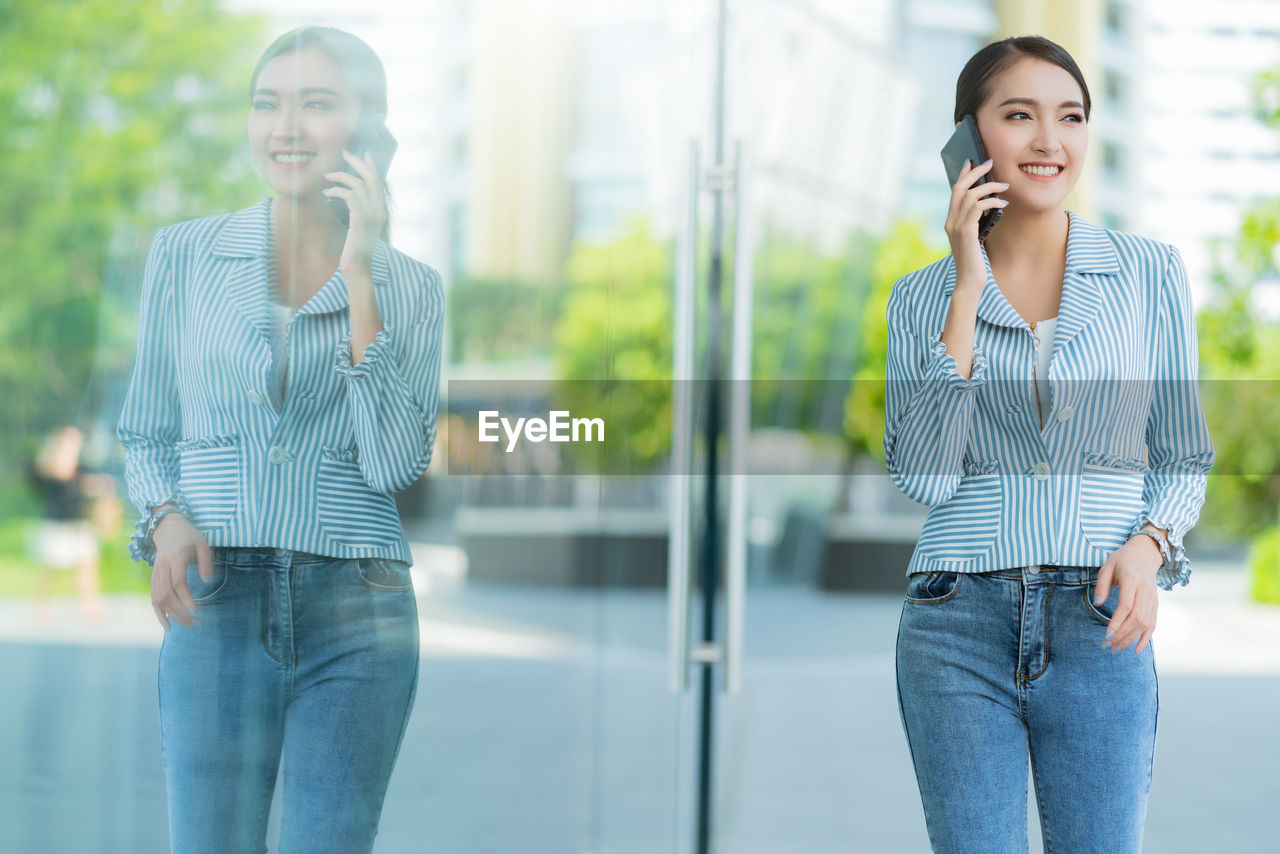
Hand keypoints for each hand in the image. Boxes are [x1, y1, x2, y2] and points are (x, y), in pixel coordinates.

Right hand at [150, 513, 211, 630]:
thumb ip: (206, 562)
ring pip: (159, 599)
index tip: (196, 611)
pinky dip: (159, 614)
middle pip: (167, 594)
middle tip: (195, 623)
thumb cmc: (189, 537)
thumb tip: (208, 581)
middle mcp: (162, 567)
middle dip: (180, 611)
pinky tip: (168, 627)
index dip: (186, 598)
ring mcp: (155, 574)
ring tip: (188, 625)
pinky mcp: (153, 580)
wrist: (168, 529)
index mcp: (175, 557)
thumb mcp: (202, 544)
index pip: (178, 582)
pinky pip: (153, 599)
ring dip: (173, 615)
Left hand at [322, 150, 386, 276]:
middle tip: (345, 152)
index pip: (378, 182)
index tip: (364, 153)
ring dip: (340, 176)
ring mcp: (372, 215)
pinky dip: (335, 191)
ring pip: (358, 184)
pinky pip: (348, 195)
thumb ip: (359, 213)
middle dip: (358, 162)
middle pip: (371, 178)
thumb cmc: (355, 251)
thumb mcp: (359, 229)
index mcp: (380, 212)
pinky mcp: (360, 219)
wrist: (358, 269)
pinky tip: (325, 193)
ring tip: (327, 175)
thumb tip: (350, 198)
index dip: (371, 166)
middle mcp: (379, 211)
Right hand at [944, 158, 1007, 290]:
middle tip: (990, 162)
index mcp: (951, 222)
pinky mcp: (966, 232)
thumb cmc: (974, 263)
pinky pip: (978, 207)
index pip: (954, 192)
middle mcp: (950, 221)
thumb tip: (987, 206)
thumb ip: (975, 223)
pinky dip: (992, 202)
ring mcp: (956, 226)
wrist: (969, 283)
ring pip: (970, 194)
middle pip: (960, 187)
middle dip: (975, 172)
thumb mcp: (974, 239)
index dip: (962, 174)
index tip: (971, 162)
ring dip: (990, 186)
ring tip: (1005, 185)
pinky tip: (1003, 204)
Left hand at [1093, 536, 1162, 654]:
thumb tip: (1097, 603)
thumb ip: (1101, 585)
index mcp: (1132, 580)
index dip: (1117, 622)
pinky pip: (1153, 624)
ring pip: (1145, 624)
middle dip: (1122, 635)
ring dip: (1130, 639)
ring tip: (1115, 649)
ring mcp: (1153, 599)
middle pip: (1136, 618)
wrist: (1145, 554)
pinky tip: (1136, 650)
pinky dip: (1145, 638)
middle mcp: (1145, 591)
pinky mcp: (1155, 604)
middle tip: (1107, 646)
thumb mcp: (1107, 566)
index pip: (1126, 605)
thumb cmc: (1122, 560)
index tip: (1106, 634)